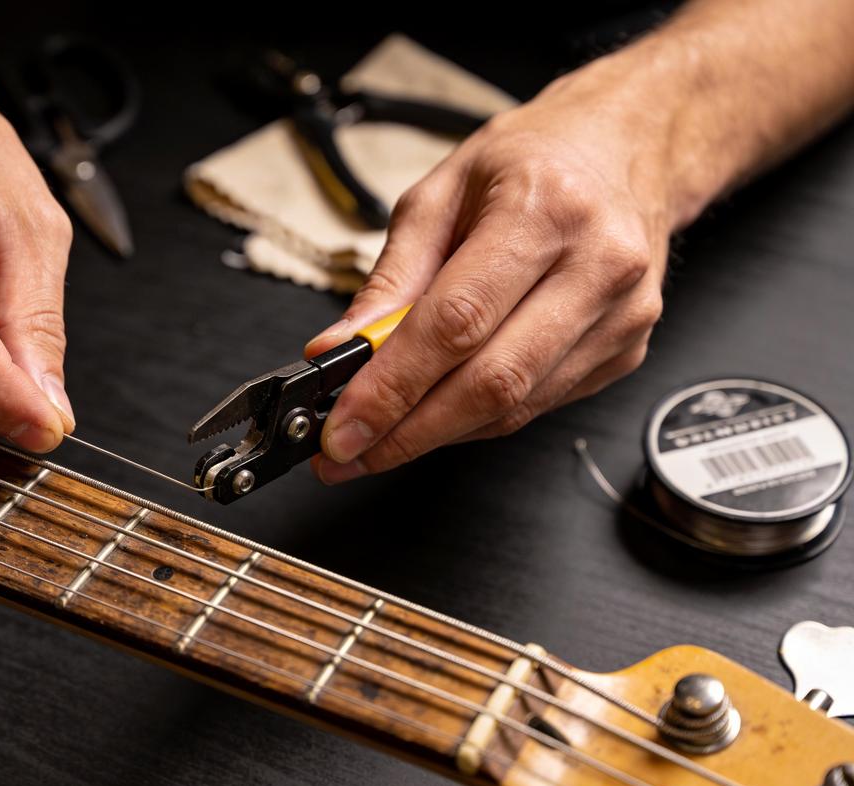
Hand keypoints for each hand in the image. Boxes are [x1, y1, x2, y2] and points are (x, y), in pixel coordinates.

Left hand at [305, 67, 673, 483]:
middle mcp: (596, 265)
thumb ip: (390, 279)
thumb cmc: (535, 160)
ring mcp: (621, 315)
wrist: (629, 148)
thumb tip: (339, 349)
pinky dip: (479, 419)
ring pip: (516, 406)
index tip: (342, 426)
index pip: (457, 323)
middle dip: (407, 432)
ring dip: (438, 435)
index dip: (393, 387)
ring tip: (379, 439)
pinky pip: (538, 405)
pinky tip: (440, 412)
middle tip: (348, 453)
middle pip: (491, 382)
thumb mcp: (441, 193)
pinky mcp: (626, 349)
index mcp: (544, 210)